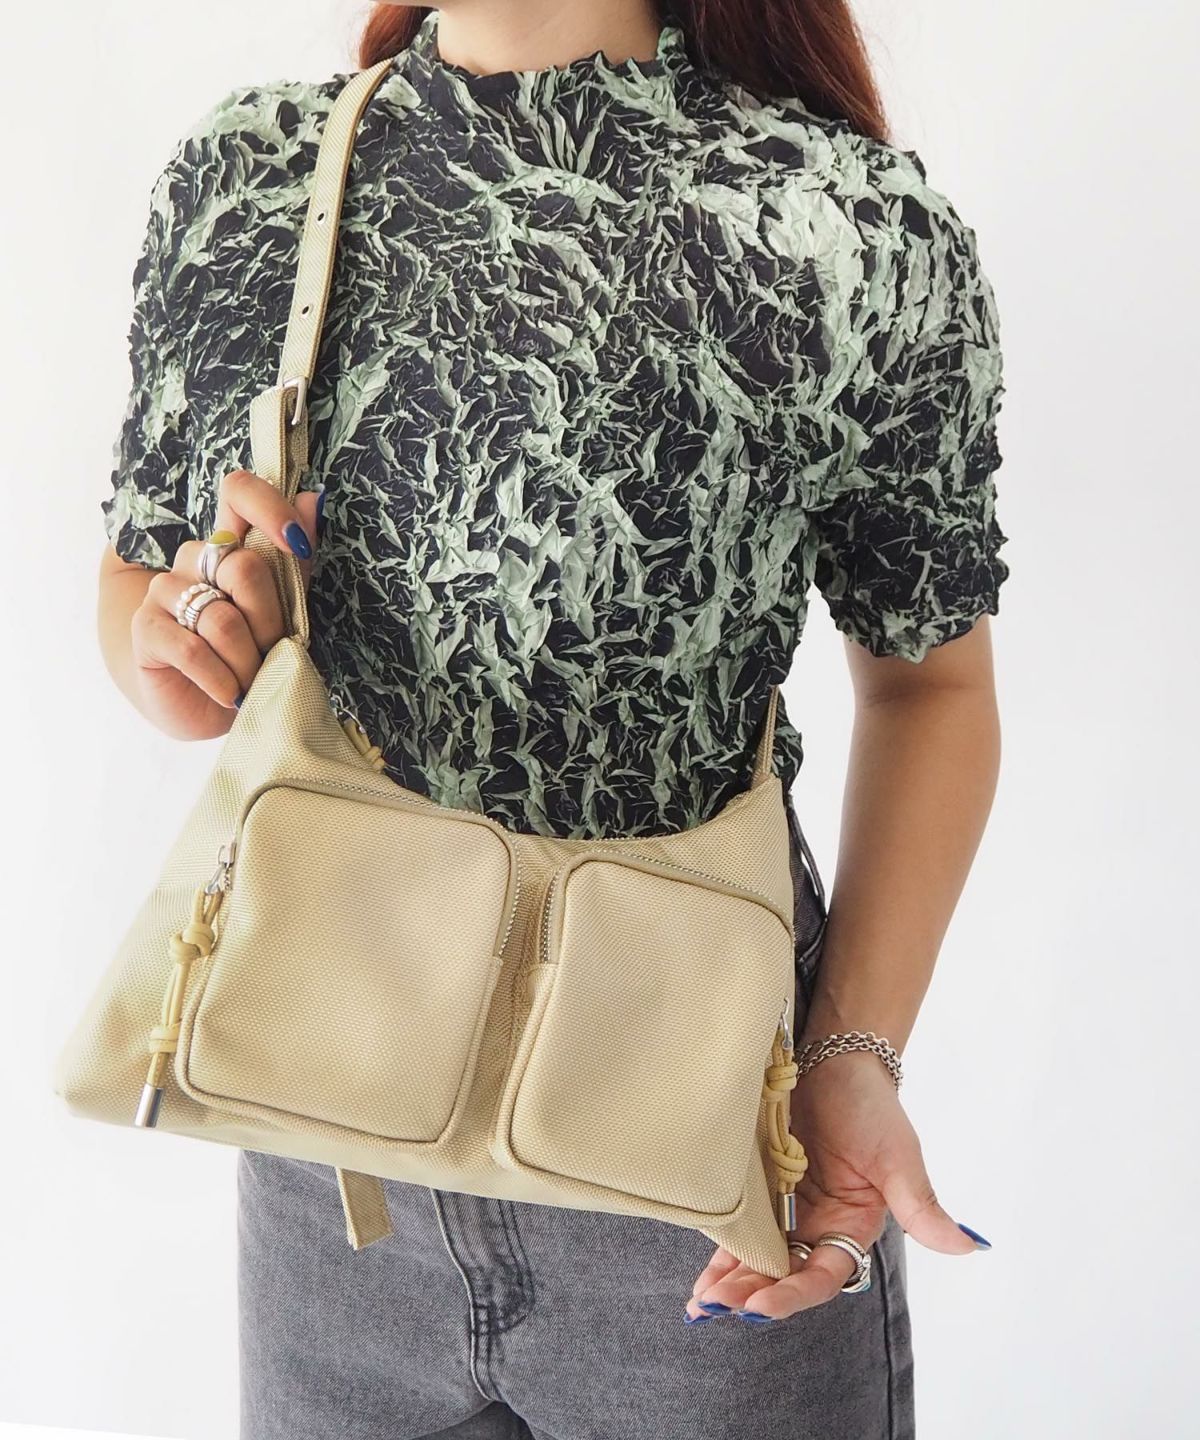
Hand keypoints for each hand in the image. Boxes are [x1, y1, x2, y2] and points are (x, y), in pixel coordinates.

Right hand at [130, 470, 321, 739]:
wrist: (204, 707)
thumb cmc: (248, 656)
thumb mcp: (282, 614)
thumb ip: (295, 564)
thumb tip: (313, 501)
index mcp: (231, 546)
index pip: (240, 492)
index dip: (269, 509)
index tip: (298, 545)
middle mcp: (194, 559)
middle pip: (244, 568)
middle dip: (270, 623)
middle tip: (272, 654)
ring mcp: (166, 590)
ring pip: (222, 618)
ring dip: (248, 662)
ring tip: (250, 681)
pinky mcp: (146, 627)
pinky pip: (193, 650)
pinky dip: (221, 679)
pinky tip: (229, 692)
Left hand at [684, 1050, 986, 1323]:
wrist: (834, 1061)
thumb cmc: (872, 1107)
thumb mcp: (899, 1156)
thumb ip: (922, 1206)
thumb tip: (968, 1246)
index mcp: (853, 1228)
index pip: (822, 1275)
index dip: (793, 1293)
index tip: (761, 1305)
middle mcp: (819, 1227)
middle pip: (784, 1274)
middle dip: (752, 1295)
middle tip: (718, 1307)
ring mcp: (788, 1209)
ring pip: (759, 1258)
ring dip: (732, 1284)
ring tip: (702, 1305)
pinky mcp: (762, 1188)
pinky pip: (741, 1228)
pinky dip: (723, 1252)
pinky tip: (702, 1279)